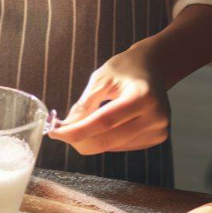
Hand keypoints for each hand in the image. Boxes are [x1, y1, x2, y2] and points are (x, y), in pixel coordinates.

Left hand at [49, 42, 170, 153]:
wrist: (153, 66)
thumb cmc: (124, 69)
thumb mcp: (101, 78)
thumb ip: (84, 105)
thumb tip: (65, 127)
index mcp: (143, 97)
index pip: (103, 122)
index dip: (76, 131)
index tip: (54, 132)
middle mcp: (155, 116)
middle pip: (107, 140)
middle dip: (78, 139)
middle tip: (58, 132)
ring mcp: (158, 130)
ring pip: (111, 146)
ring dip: (89, 139)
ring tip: (82, 122)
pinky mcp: (155, 138)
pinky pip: (119, 146)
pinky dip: (104, 140)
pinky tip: (103, 126)